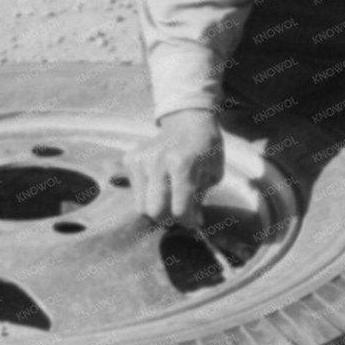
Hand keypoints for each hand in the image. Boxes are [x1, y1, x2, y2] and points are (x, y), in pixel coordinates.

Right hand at [122, 109, 223, 227]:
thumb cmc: (206, 150)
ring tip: (169, 200)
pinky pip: (134, 191)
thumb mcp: (213, 174)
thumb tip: (192, 222)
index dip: (189, 221)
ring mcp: (141, 159)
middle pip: (154, 211)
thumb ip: (200, 199)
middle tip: (179, 213)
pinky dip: (146, 194)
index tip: (195, 221)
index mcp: (182, 165)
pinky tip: (159, 184)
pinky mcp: (131, 159)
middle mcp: (158, 162)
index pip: (180, 209)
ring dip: (156, 208)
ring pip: (141, 206)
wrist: (188, 122)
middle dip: (169, 218)